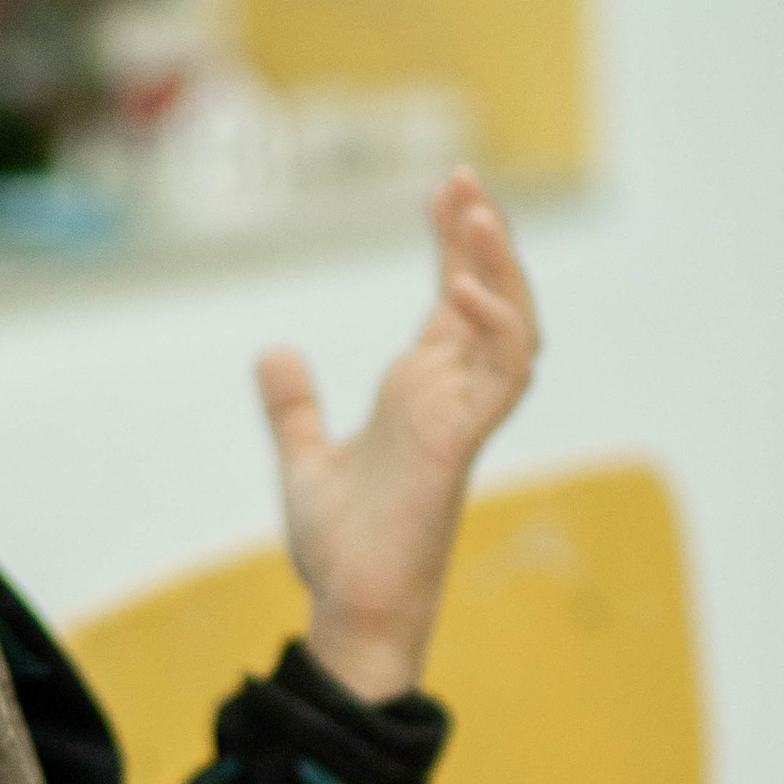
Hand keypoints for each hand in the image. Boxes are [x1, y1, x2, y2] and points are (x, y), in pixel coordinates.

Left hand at [258, 167, 538, 702]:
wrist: (349, 606)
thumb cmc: (341, 549)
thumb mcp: (305, 459)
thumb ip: (294, 407)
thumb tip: (274, 352)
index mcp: (422, 393)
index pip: (452, 301)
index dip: (453, 244)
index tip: (443, 190)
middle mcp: (451, 396)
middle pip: (489, 297)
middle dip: (481, 237)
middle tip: (463, 177)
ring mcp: (462, 417)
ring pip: (510, 326)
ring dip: (500, 268)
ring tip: (476, 210)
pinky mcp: (460, 441)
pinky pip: (499, 374)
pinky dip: (492, 325)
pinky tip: (461, 285)